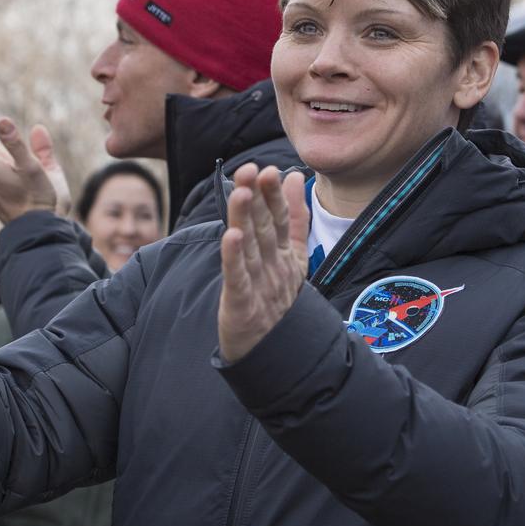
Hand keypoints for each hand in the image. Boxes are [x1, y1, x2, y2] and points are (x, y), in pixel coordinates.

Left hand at [218, 164, 308, 362]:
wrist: (274, 355)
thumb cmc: (278, 302)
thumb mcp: (292, 257)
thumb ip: (294, 218)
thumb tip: (294, 178)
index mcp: (285, 257)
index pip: (280, 220)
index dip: (273, 195)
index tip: (267, 170)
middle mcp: (274, 268)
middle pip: (265, 229)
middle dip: (258, 199)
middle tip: (251, 171)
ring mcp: (260, 286)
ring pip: (250, 248)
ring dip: (245, 219)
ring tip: (241, 193)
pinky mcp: (242, 306)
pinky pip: (236, 278)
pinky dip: (233, 258)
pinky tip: (230, 237)